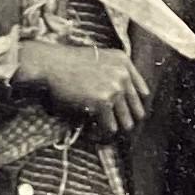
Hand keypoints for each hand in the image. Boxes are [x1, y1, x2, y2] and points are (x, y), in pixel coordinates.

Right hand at [15, 35, 148, 132]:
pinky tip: (94, 135)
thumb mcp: (98, 58)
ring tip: (104, 136)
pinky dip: (102, 134)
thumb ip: (114, 72)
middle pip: (138, 111)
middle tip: (114, 129)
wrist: (51, 64)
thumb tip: (122, 99)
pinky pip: (110, 127)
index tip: (125, 115)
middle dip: (126, 122)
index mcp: (124, 62)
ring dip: (114, 130)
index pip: (143, 92)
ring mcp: (115, 88)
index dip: (134, 107)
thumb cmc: (68, 63)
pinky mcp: (103, 101)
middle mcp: (123, 74)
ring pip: (126, 122)